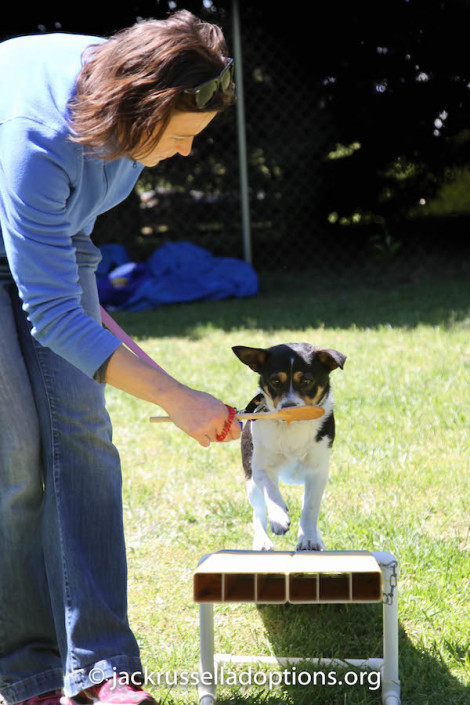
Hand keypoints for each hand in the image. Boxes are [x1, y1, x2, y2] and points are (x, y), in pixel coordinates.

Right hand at [104, 345, 240, 446]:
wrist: (177, 398)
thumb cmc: (195, 399)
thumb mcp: (212, 402)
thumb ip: (222, 414)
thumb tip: (233, 428)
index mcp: (222, 410)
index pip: (235, 428)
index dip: (235, 434)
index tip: (233, 436)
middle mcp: (217, 419)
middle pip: (225, 437)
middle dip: (222, 437)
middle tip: (216, 434)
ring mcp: (207, 426)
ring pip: (214, 439)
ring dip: (209, 436)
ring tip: (200, 424)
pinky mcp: (197, 433)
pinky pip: (206, 443)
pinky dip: (202, 439)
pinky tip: (195, 430)